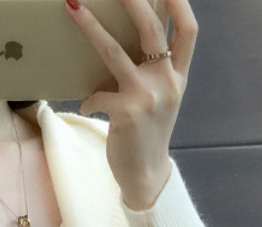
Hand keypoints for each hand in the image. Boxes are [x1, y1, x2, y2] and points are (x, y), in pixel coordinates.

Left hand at [65, 0, 197, 209]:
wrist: (147, 175)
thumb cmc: (148, 134)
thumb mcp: (160, 100)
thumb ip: (153, 72)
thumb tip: (125, 42)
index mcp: (177, 76)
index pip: (188, 30)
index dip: (180, 3)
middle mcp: (167, 82)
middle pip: (151, 28)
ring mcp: (147, 96)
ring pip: (114, 51)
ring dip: (91, 26)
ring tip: (72, 7)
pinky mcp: (126, 112)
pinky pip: (98, 94)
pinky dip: (89, 99)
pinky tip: (88, 106)